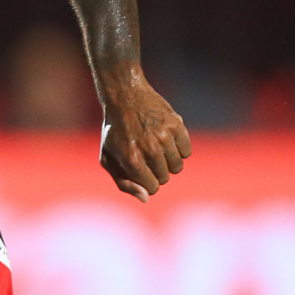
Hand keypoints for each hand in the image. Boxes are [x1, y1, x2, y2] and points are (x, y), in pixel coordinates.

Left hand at [98, 78, 190, 202]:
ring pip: (177, 166)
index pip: (152, 188)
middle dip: (156, 172)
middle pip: (165, 178)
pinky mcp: (177, 124)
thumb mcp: (108, 158)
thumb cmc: (115, 132)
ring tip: (156, 149)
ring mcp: (164, 136)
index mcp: (131, 159)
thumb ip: (123, 183)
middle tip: (145, 157)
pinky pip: (187, 151)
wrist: (125, 96)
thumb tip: (146, 199)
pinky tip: (167, 140)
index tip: (141, 172)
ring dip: (168, 162)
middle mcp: (149, 148)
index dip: (147, 183)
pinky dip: (179, 150)